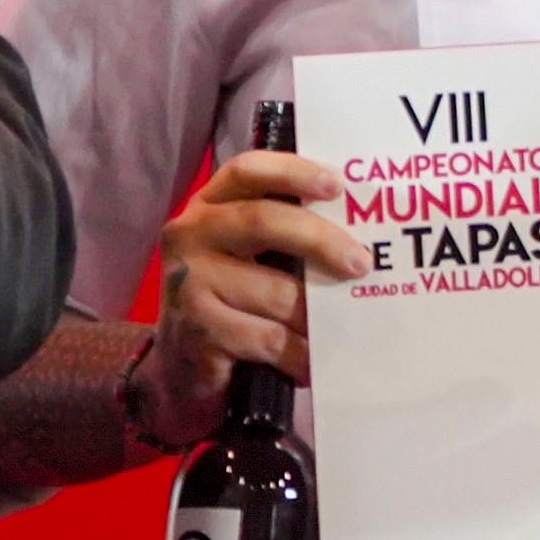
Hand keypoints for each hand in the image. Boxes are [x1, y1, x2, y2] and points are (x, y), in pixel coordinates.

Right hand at [128, 144, 374, 445]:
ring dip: (315, 314)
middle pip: (262, 221)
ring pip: (273, 291)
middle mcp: (190, 235)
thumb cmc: (231, 298)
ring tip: (344, 325)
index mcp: (209, 205)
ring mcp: (187, 283)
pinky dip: (298, 353)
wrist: (178, 368)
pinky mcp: (195, 331)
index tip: (337, 185)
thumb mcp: (248, 255)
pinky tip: (313, 362)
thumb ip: (287, 231)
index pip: (246, 171)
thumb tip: (361, 229)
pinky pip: (266, 338)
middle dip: (320, 239)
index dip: (292, 171)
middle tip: (361, 263)